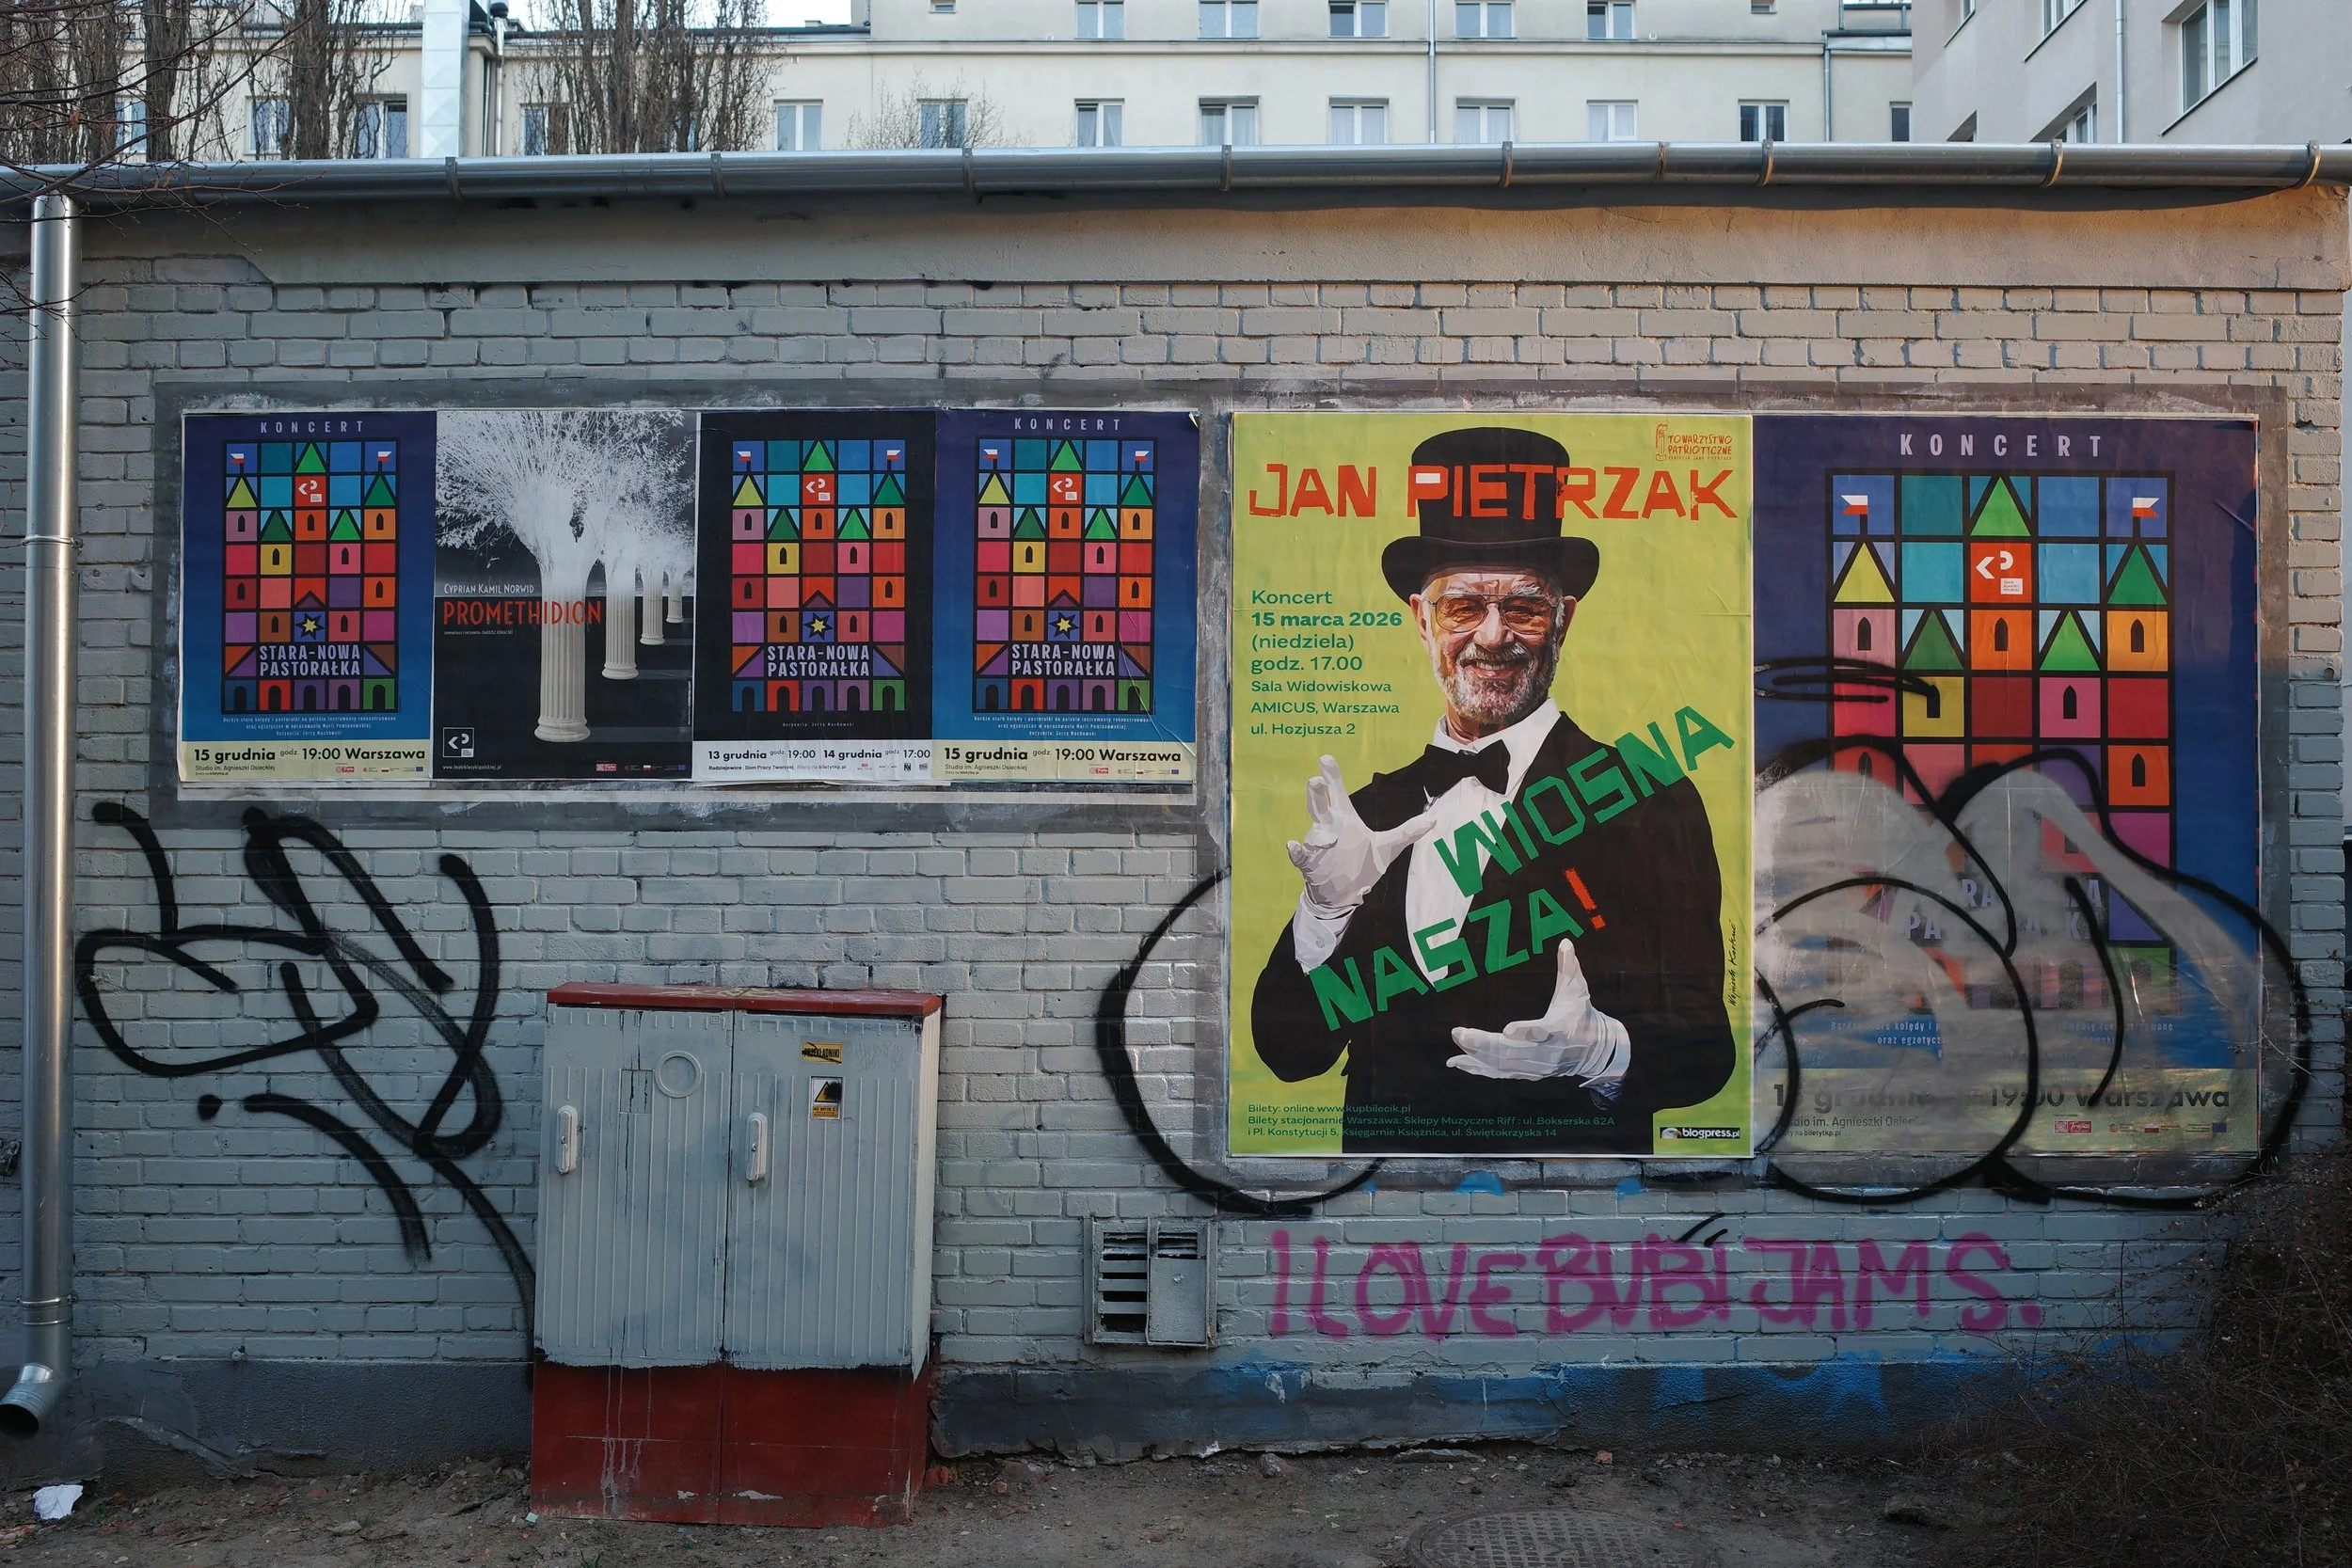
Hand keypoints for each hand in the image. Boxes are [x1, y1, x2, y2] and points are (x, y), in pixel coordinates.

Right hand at [1286, 755, 1437, 915]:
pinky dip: (1296, 851)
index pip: (1337, 794)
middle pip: (1320, 806)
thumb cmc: (1362, 864)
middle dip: (1317, 794)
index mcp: (1345, 820)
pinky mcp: (1310, 863)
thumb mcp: (1388, 848)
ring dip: (1315, 830)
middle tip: (1315, 779)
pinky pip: (1299, 855)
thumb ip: (1408, 832)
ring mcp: (1317, 845)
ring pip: (1313, 831)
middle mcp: (1329, 828)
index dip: (1333, 777)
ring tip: (1323, 834)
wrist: (1344, 892)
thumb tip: (1434, 819)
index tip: (1326, 759)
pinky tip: (1293, 845)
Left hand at [1447, 939, 1630, 1082]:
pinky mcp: (1529, 1073)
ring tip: (1457, 1040)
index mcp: (1560, 1030)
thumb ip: (1569, 968)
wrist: (1595, 1052)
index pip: (1542, 1033)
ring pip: (1504, 1065)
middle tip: (1459, 1033)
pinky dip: (1479, 1069)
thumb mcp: (1578, 991)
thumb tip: (1565, 942)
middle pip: (1513, 1053)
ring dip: (1477, 1055)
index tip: (1507, 1030)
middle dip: (1484, 1044)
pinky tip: (1458, 1062)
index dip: (1525, 1033)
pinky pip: (1501, 1073)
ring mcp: (1537, 1066)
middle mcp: (1548, 1053)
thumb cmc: (1581, 1015)